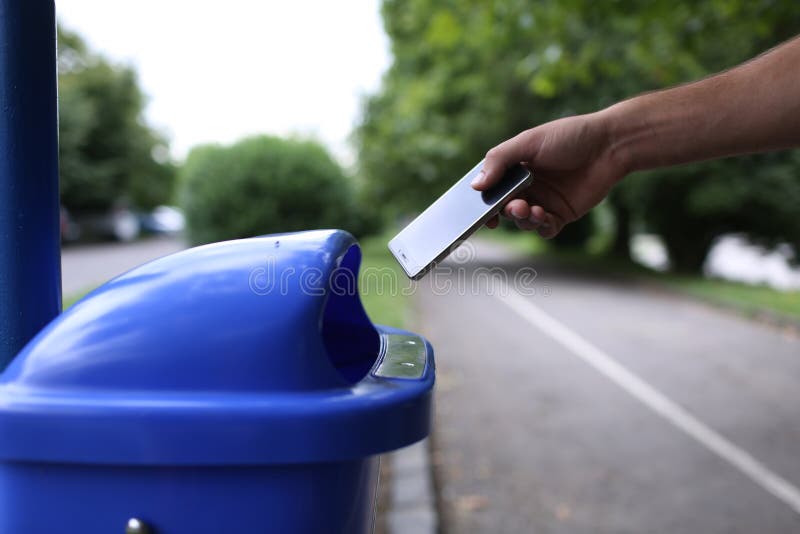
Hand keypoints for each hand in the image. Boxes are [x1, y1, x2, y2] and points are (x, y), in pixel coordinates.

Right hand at [471, 111, 626, 237]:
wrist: (610, 145)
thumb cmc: (569, 137)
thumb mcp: (528, 142)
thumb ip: (499, 161)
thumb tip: (475, 186)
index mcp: (515, 167)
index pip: (491, 188)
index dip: (483, 201)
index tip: (478, 211)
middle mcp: (527, 186)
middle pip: (505, 207)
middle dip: (506, 211)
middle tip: (516, 207)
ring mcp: (544, 201)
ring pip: (523, 221)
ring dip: (524, 220)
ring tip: (533, 210)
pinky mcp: (562, 214)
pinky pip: (545, 229)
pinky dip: (541, 227)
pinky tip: (545, 218)